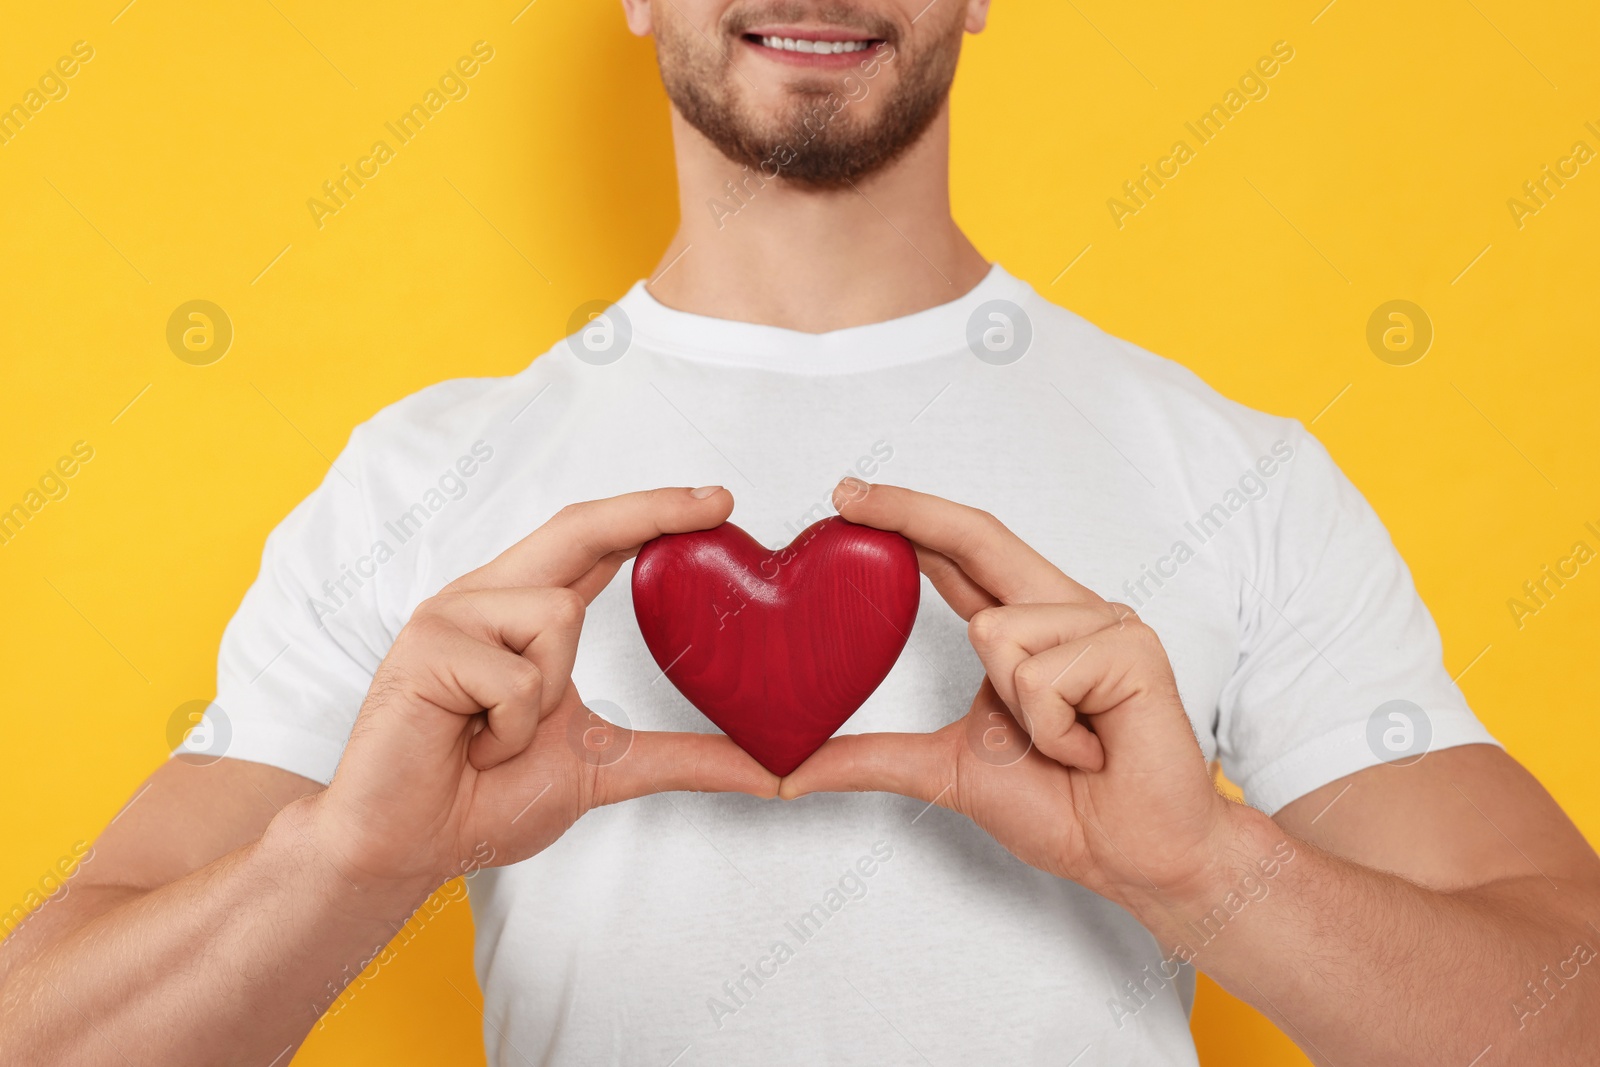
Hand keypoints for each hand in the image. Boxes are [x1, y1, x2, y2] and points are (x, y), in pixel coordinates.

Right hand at [308, 487, 777, 893]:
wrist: (405, 846)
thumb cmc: (487, 799)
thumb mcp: (609, 767)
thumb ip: (689, 757)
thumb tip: (777, 772)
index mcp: (523, 613)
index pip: (596, 543)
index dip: (653, 514)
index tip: (718, 501)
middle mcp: (489, 598)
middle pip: (578, 527)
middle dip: (651, 509)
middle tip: (722, 500)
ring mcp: (453, 615)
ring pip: (558, 617)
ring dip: (546, 698)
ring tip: (499, 737)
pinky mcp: (427, 646)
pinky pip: (517, 676)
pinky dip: (511, 729)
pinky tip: (471, 746)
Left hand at [782, 481, 1240, 915]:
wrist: (1132, 857)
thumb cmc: (1063, 809)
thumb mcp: (944, 770)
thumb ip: (871, 758)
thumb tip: (790, 773)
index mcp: (1028, 627)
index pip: (958, 557)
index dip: (906, 520)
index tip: (847, 496)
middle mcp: (1065, 610)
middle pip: (978, 536)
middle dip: (908, 509)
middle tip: (843, 491)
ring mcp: (1104, 621)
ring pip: (996, 632)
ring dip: (1018, 713)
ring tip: (1067, 746)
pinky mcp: (1131, 646)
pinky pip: (1041, 675)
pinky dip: (1053, 730)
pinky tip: (1093, 748)